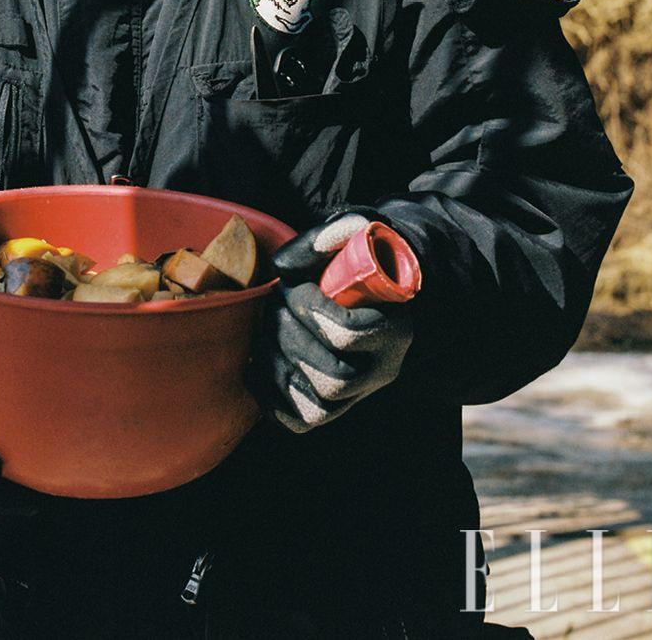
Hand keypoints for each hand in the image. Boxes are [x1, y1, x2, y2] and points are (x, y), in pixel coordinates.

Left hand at [250, 214, 412, 432]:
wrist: (377, 286)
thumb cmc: (364, 257)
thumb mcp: (357, 231)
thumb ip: (327, 237)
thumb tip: (283, 265)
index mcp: (394, 328)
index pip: (349, 336)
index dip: (310, 312)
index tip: (293, 288)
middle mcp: (381, 369)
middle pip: (332, 377)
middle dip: (289, 339)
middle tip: (274, 304)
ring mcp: (358, 393)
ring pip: (317, 406)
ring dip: (277, 365)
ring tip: (267, 330)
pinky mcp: (333, 405)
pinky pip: (300, 420)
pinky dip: (270, 395)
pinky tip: (256, 363)